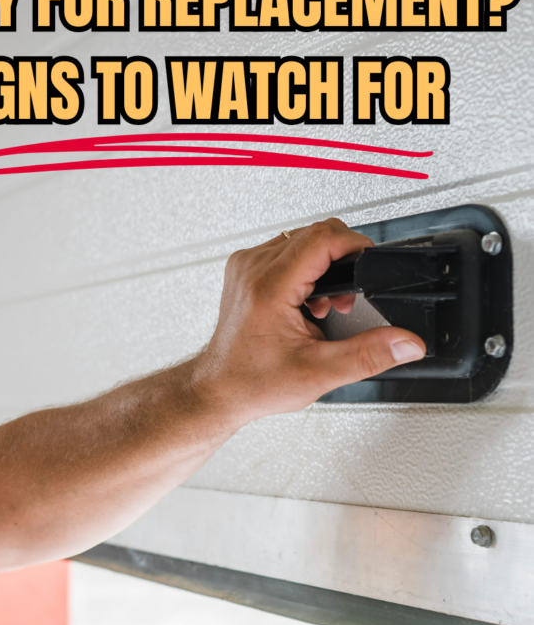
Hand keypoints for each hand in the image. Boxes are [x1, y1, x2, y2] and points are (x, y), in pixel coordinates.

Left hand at [193, 218, 425, 425]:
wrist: (219, 390)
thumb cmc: (252, 382)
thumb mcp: (319, 373)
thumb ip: (368, 355)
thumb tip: (405, 343)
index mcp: (269, 287)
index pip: (322, 238)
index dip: (355, 245)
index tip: (370, 262)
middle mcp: (253, 268)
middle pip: (315, 234)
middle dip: (342, 261)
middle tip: (343, 300)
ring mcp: (246, 266)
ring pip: (301, 240)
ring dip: (324, 266)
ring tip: (323, 305)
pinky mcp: (245, 269)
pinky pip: (285, 250)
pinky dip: (305, 269)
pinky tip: (306, 300)